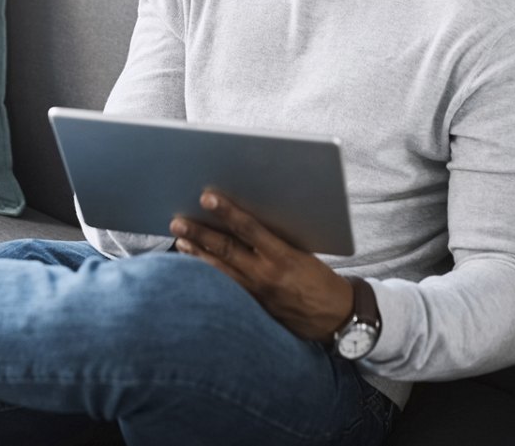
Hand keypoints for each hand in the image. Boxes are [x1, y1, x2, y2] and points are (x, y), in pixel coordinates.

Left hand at [170, 190, 353, 341]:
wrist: (336, 318)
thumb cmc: (322, 280)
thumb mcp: (304, 253)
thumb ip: (276, 239)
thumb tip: (246, 220)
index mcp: (283, 257)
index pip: (249, 229)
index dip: (227, 212)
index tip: (207, 197)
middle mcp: (266, 276)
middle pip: (226, 250)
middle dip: (200, 233)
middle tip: (178, 221)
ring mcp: (256, 294)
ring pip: (220, 271)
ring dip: (197, 254)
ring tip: (180, 239)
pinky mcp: (253, 309)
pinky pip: (225, 290)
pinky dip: (207, 277)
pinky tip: (193, 268)